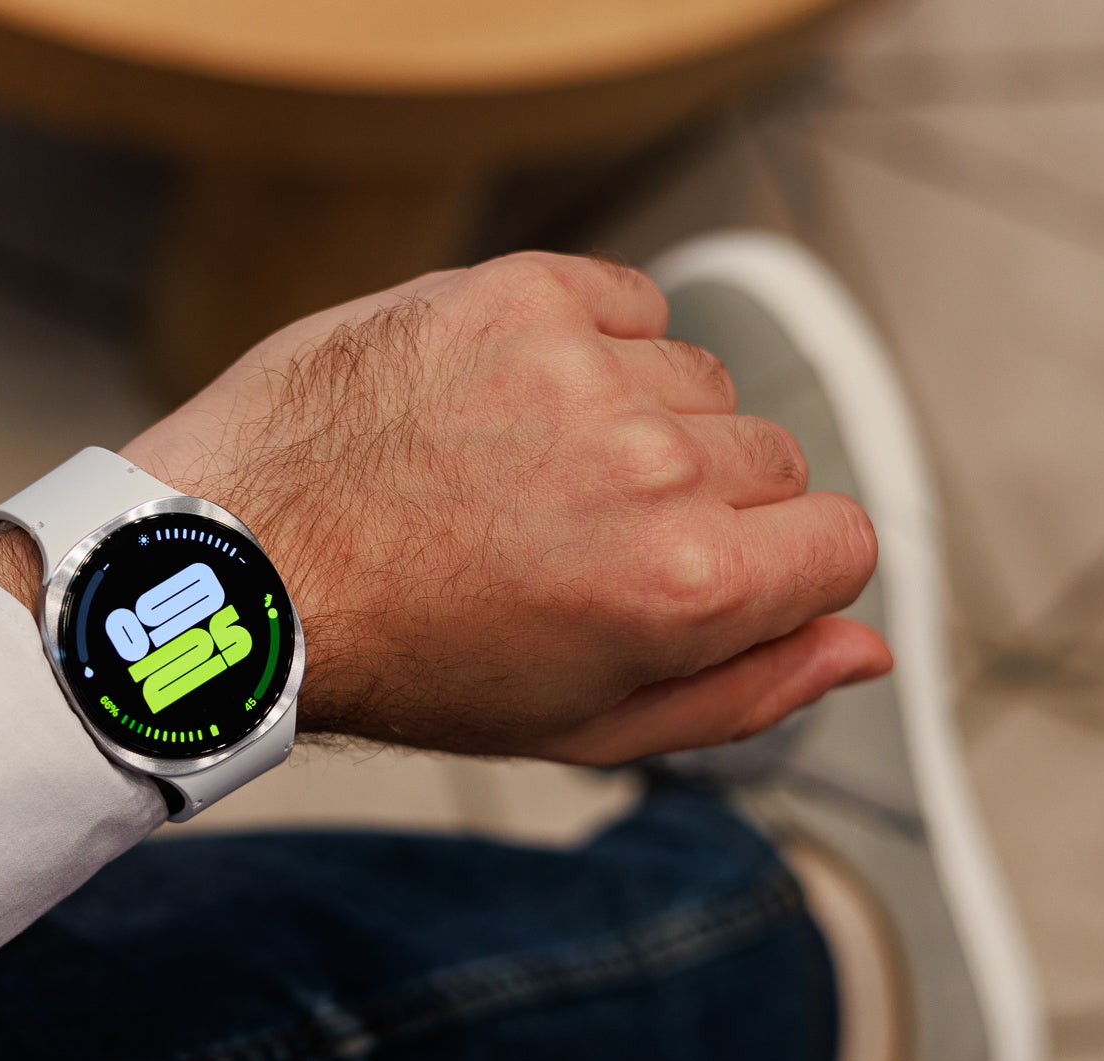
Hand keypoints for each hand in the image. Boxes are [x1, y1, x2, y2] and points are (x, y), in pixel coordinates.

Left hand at [104, 252, 890, 762]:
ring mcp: (582, 366)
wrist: (240, 562)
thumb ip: (742, 691)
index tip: (697, 577)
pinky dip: (588, 344)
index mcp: (682, 586)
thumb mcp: (579, 726)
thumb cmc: (397, 658)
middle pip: (772, 459)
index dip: (772, 573)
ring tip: (520, 473)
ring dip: (636, 422)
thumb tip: (862, 648)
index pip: (842, 545)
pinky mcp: (517, 291)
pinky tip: (506, 402)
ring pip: (697, 381)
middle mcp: (650, 465)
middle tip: (574, 539)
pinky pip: (629, 305)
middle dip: (699, 504)